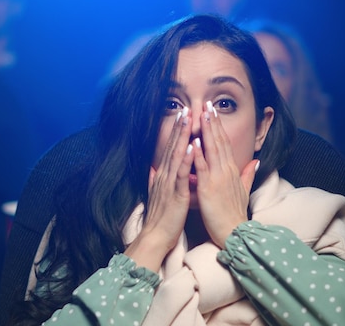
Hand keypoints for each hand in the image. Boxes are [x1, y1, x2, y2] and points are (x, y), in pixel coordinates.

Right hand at [125, 108, 193, 271]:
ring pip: (177, 155)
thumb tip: (152, 169)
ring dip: (182, 136)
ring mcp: (169, 183)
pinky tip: (192, 146)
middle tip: (187, 108)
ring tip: (189, 119)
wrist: (155, 237)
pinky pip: (181, 173)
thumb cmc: (162, 218)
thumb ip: (156, 180)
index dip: (177, 132)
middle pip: (173, 147)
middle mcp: (164, 175)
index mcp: (164, 176)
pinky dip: (187, 159)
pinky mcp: (175, 193)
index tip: (184, 116)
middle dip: (180, 127)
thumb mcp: (159, 195)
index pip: (171, 149)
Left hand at [192, 104, 257, 248]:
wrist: (234, 232)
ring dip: (206, 131)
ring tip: (201, 114)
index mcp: (232, 170)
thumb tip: (256, 162)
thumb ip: (249, 175)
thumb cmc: (235, 214)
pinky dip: (198, 153)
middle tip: (207, 104)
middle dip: (213, 122)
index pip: (225, 143)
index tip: (214, 112)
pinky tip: (194, 141)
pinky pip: (202, 168)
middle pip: (219, 141)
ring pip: (212, 149)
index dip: (219, 127)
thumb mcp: (244, 191)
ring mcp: (218, 178)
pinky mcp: (209, 188)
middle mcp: (226, 171)